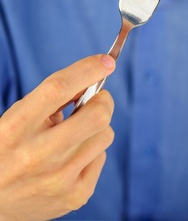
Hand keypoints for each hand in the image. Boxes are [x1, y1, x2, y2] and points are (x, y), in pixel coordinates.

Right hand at [0, 54, 114, 220]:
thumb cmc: (9, 147)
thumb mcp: (19, 116)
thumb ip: (52, 97)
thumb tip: (92, 78)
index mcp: (17, 127)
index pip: (57, 89)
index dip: (87, 70)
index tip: (106, 62)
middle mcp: (37, 154)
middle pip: (96, 116)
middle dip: (103, 100)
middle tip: (96, 99)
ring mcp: (59, 178)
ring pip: (105, 134)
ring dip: (96, 127)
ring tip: (75, 133)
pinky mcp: (74, 196)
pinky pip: (102, 157)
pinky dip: (92, 150)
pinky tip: (72, 157)